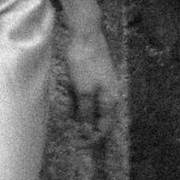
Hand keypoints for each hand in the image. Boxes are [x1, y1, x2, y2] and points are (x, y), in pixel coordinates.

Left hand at [59, 20, 119, 143]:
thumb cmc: (85, 63)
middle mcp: (109, 94)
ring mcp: (102, 85)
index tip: (79, 145)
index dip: (93, 139)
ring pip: (91, 106)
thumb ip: (85, 112)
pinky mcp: (93, 77)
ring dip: (80, 113)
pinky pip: (86, 95)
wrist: (85, 34)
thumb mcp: (83, 91)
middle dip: (86, 126)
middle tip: (72, 134)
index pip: (105, 127)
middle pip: (99, 118)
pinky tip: (69, 101)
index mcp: (110, 100)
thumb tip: (87, 131)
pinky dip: (78, 100)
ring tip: (69, 116)